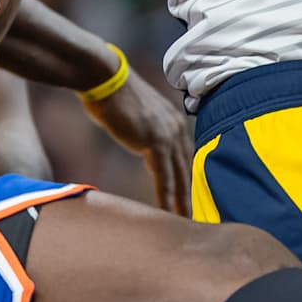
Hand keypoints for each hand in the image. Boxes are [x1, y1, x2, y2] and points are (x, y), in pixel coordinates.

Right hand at [82, 77, 192, 215]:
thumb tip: (140, 141)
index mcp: (173, 120)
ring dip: (183, 199)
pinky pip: (165, 175)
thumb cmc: (114, 96)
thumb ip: (143, 130)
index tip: (189, 195)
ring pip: (180, 174)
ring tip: (185, 220)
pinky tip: (168, 211)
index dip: (187, 176)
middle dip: (191, 192)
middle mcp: (176, 127)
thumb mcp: (135, 116)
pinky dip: (167, 195)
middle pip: (187, 167)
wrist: (107, 80)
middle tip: (194, 215)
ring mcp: (168, 134)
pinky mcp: (156, 141)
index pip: (185, 155)